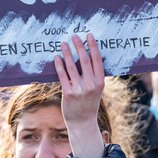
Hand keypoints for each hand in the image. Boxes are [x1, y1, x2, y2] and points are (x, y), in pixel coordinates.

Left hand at [54, 34, 105, 157]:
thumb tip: (87, 56)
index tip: (89, 36)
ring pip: (72, 66)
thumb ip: (93, 75)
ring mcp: (79, 89)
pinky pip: (63, 76)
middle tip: (75, 36)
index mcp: (100, 82)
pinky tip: (57, 57)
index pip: (97, 60)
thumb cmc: (89, 103)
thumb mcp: (96, 89)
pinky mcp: (68, 93)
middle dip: (79, 46)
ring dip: (67, 53)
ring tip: (64, 44)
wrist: (83, 122)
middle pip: (84, 60)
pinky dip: (59, 65)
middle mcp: (91, 85)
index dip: (93, 46)